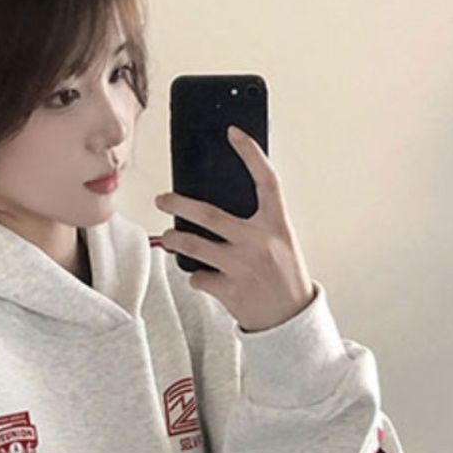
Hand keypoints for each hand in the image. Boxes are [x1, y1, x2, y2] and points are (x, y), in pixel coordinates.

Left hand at [154, 125, 314, 332]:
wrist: (290, 319)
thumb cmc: (283, 277)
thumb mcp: (280, 242)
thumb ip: (257, 223)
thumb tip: (216, 208)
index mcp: (277, 224)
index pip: (266, 180)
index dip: (251, 153)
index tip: (234, 133)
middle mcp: (259, 242)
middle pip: (210, 215)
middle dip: (179, 204)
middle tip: (162, 198)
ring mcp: (242, 267)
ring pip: (194, 246)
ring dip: (174, 240)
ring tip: (168, 238)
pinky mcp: (229, 290)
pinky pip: (198, 277)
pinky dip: (196, 276)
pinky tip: (202, 277)